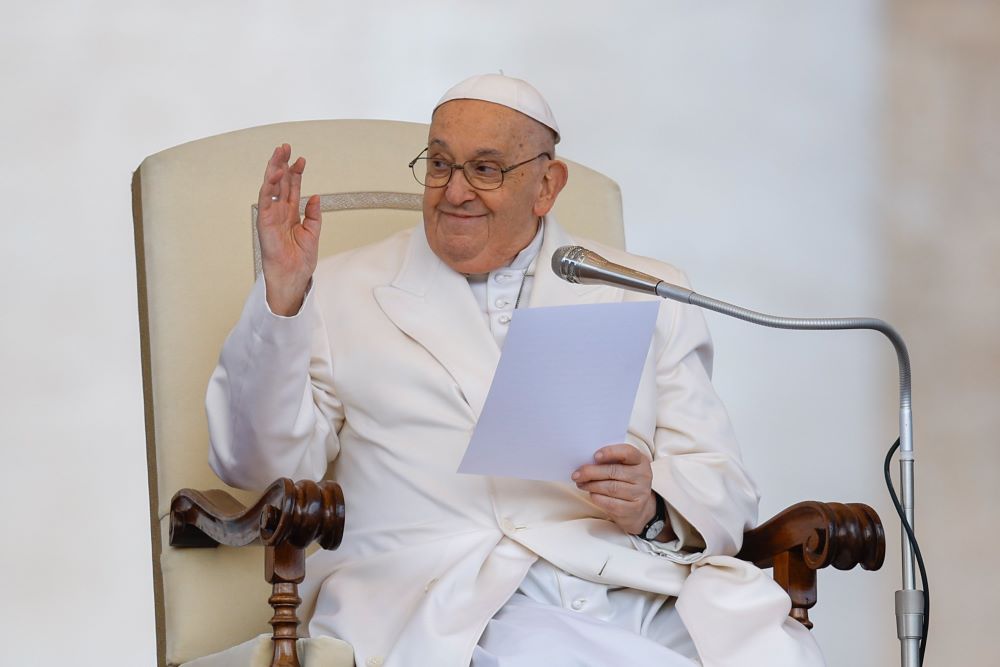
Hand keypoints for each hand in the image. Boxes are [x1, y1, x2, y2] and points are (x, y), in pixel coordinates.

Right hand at [256, 143, 322, 314]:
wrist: (293, 276)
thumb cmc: (300, 259)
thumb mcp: (313, 233)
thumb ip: (313, 214)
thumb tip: (316, 197)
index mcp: (291, 213)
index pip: (292, 188)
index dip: (296, 173)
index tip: (301, 159)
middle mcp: (279, 211)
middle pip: (280, 182)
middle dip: (283, 163)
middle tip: (286, 146)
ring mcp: (271, 215)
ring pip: (271, 187)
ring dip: (274, 169)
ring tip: (280, 153)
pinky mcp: (264, 222)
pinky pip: (265, 200)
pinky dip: (269, 186)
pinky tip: (275, 173)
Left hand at [572, 444, 672, 539]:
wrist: (637, 508)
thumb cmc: (624, 481)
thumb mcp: (622, 467)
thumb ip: (609, 461)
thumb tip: (585, 460)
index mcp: (640, 460)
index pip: (628, 452)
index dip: (610, 452)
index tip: (595, 456)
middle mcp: (643, 476)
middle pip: (614, 471)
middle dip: (591, 472)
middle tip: (576, 474)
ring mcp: (640, 493)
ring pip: (611, 488)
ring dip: (591, 485)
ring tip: (580, 484)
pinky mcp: (633, 509)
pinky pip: (610, 503)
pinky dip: (597, 497)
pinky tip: (591, 494)